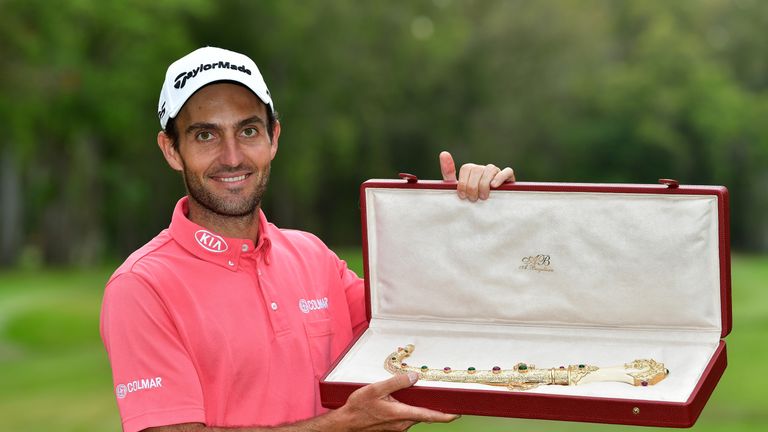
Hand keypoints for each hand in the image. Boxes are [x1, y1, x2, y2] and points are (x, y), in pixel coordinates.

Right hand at [332, 372, 458, 430]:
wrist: (346, 424)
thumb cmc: (358, 407)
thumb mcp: (376, 389)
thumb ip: (396, 382)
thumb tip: (414, 377)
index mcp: (400, 414)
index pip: (429, 416)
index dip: (445, 415)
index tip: (457, 413)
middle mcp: (402, 424)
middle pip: (423, 415)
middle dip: (431, 407)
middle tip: (439, 397)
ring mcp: (397, 428)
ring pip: (413, 416)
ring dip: (416, 407)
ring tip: (412, 395)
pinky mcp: (392, 428)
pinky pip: (405, 418)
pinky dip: (407, 410)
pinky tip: (397, 402)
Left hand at [439, 151, 514, 200]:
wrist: (486, 214)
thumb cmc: (470, 200)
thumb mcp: (456, 189)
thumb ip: (449, 173)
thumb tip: (443, 153)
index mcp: (471, 170)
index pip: (466, 168)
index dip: (463, 182)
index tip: (462, 196)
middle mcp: (483, 169)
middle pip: (477, 170)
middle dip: (473, 186)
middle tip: (473, 199)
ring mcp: (496, 172)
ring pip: (490, 169)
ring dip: (484, 184)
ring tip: (483, 197)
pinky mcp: (509, 178)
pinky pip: (507, 171)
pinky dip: (500, 177)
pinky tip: (494, 186)